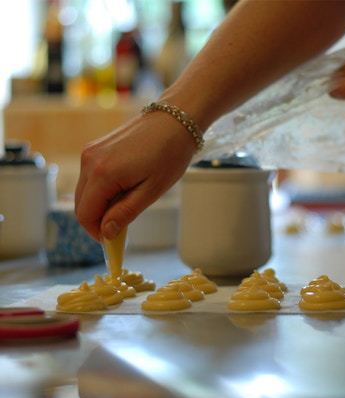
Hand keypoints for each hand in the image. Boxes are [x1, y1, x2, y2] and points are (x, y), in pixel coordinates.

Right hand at [75, 112, 195, 241]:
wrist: (175, 120)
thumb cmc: (169, 154)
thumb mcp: (152, 191)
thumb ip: (125, 213)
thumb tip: (105, 233)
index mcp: (102, 173)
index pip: (85, 215)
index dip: (97, 233)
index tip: (114, 242)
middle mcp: (89, 161)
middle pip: (81, 204)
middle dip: (98, 221)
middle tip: (122, 229)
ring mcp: (90, 152)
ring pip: (85, 192)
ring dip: (100, 205)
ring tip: (128, 206)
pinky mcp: (95, 147)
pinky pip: (91, 177)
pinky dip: (102, 190)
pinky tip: (125, 190)